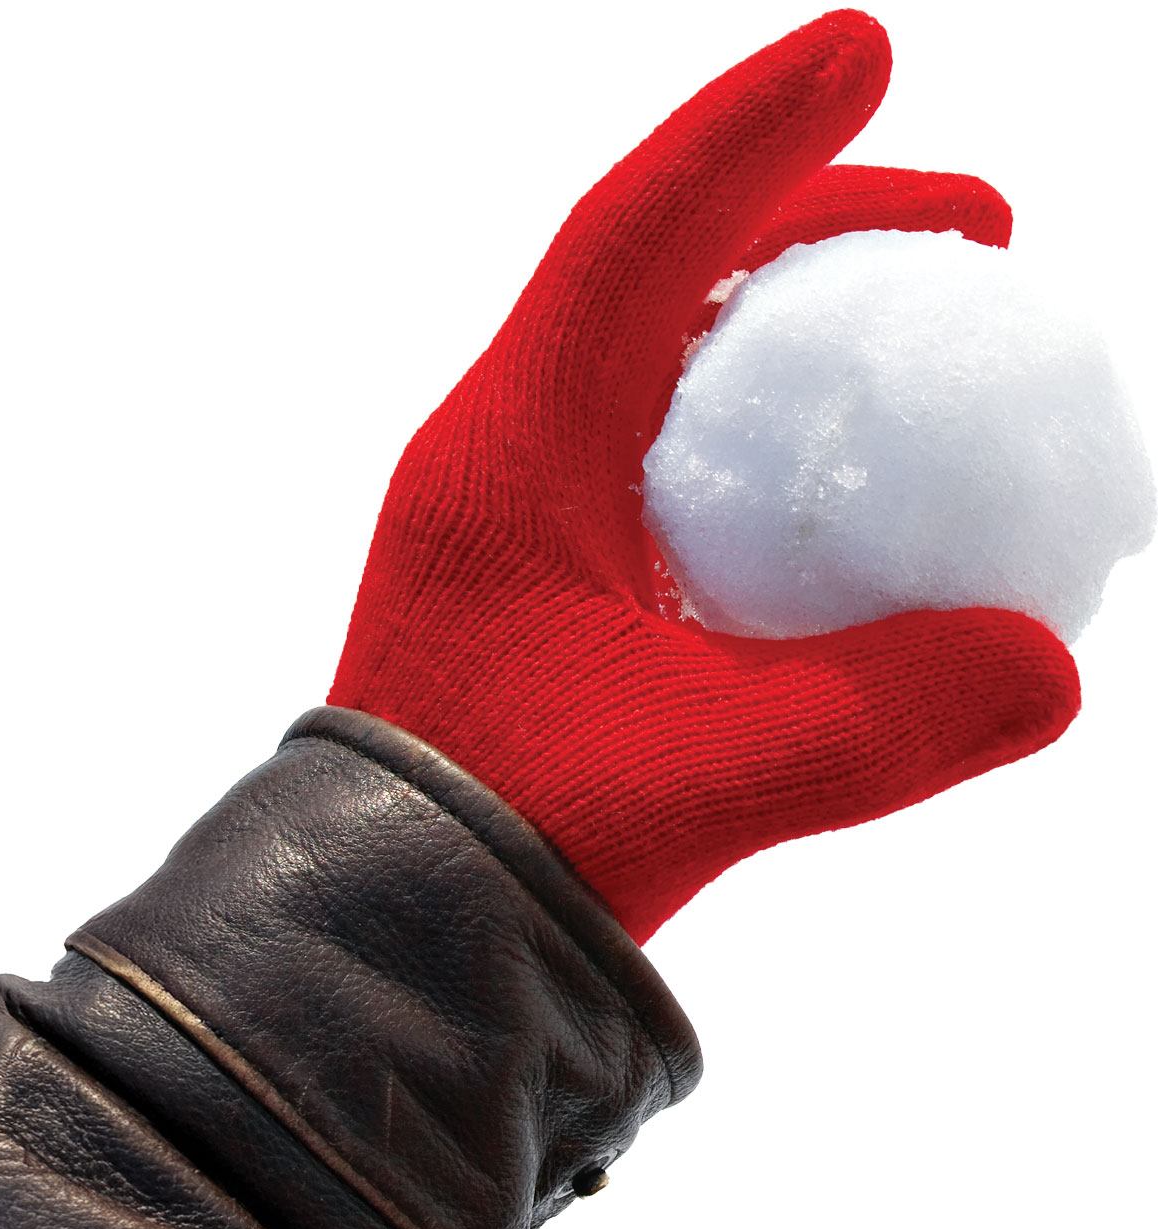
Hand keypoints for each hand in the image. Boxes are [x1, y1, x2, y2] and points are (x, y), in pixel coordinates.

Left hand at [329, 8, 1078, 943]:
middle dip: (810, 221)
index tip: (869, 48)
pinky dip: (754, 433)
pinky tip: (834, 482)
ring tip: (919, 327)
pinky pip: (657, 454)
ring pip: (658, 363)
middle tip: (971, 229)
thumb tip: (1050, 672)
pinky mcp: (535, 583)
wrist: (388, 932)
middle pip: (656, 275)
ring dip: (785, 324)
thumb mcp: (707, 778)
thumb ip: (881, 724)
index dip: (755, 136)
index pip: (636, 236)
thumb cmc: (506, 844)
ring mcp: (511, 518)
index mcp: (510, 454)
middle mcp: (498, 458)